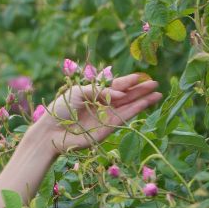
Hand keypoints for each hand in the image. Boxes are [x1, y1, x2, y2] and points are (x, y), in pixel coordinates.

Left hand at [40, 73, 162, 153]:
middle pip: (126, 96)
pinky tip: (145, 103)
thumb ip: (100, 90)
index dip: (128, 81)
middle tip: (155, 83)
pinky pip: (124, 117)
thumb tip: (121, 94)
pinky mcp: (107, 129)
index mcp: (95, 93)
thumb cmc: (60, 109)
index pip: (116, 85)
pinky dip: (135, 110)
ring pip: (128, 106)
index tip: (141, 76)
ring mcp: (106, 117)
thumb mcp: (78, 92)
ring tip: (157, 94)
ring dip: (143, 100)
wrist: (51, 131)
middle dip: (140, 90)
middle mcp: (103, 104)